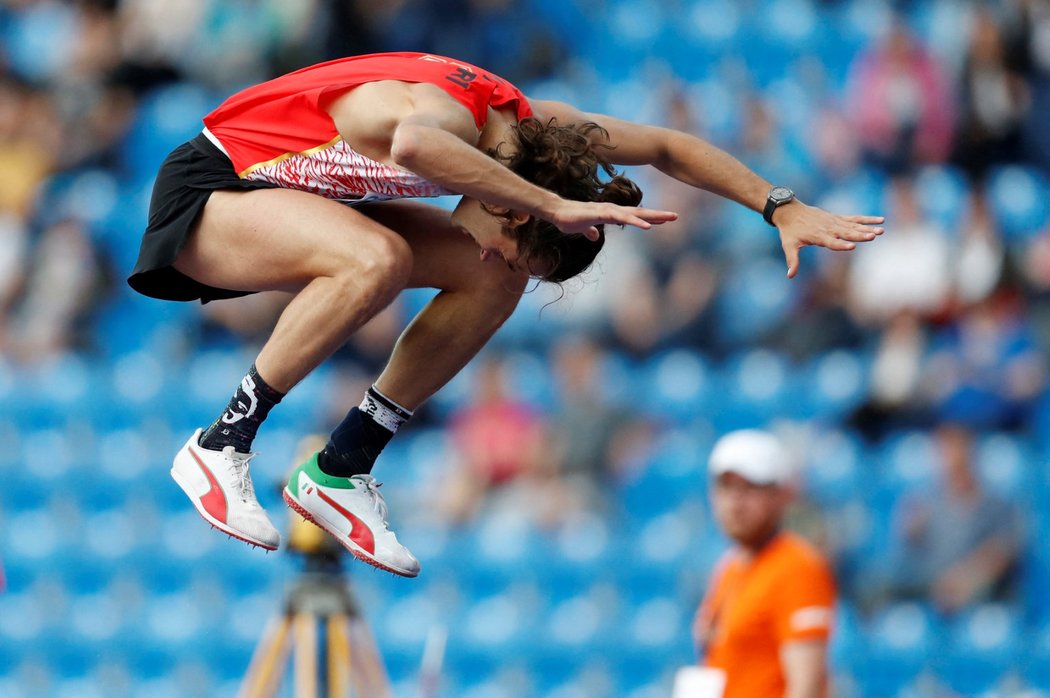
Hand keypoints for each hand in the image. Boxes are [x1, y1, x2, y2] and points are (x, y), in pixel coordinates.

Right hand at [546, 199, 677, 239]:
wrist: (555, 212)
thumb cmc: (569, 218)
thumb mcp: (583, 228)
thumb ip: (590, 231)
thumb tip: (593, 236)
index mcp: (611, 214)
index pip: (634, 215)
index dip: (649, 217)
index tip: (665, 220)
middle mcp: (612, 210)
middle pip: (639, 213)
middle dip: (658, 215)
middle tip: (676, 216)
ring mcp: (607, 210)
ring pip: (633, 214)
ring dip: (650, 217)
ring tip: (666, 220)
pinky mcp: (600, 213)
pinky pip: (620, 218)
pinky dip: (635, 221)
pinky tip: (646, 227)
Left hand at [773, 201, 884, 277]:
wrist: (789, 211)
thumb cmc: (789, 231)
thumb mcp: (788, 245)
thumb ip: (792, 260)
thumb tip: (790, 276)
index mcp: (817, 235)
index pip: (831, 242)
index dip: (841, 244)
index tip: (852, 246)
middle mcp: (828, 228)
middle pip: (846, 232)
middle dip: (860, 235)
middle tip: (873, 236)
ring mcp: (834, 222)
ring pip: (854, 225)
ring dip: (868, 228)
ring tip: (881, 231)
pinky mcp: (837, 217)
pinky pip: (855, 219)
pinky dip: (867, 220)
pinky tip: (880, 221)